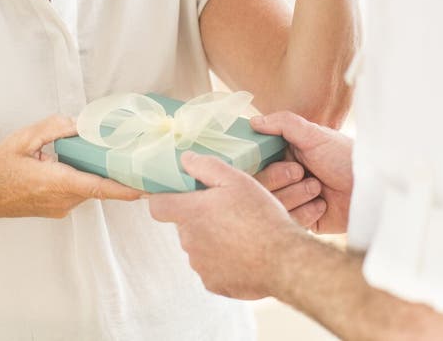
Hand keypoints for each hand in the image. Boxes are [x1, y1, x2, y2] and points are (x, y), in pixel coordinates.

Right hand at [0, 114, 141, 219]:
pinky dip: (83, 178)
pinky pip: (77, 192)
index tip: (146, 187)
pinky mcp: (53, 209)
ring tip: (107, 150)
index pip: (99, 188)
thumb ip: (53, 128)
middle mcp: (61, 200)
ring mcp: (57, 208)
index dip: (125, 188)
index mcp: (56, 183)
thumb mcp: (23, 139)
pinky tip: (81, 160)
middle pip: (97, 185)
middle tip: (132, 152)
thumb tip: (79, 122)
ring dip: (96, 172)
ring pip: (87, 189)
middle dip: (114, 170)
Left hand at [149, 151, 297, 299]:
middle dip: (198, 217)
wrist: (284, 260)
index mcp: (190, 213)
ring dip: (211, 239)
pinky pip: (211, 267)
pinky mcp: (214, 283)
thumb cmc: (261, 216)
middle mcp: (189, 241)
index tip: (180, 195)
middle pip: (183, 225)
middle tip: (226, 210)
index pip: (158, 206)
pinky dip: (222, 260)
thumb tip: (186, 160)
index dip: (165, 198)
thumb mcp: (236, 180)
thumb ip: (206, 166)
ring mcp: (200, 265)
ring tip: (239, 232)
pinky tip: (243, 252)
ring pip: (198, 246)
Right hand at [251, 111, 352, 233]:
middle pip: (261, 186)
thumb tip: (253, 121)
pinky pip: (291, 221)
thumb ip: (283, 123)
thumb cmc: (343, 156)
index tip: (284, 163)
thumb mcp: (314, 134)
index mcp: (282, 155)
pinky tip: (323, 205)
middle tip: (303, 172)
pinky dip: (307, 212)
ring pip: (275, 204)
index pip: (256, 164)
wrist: (368, 188)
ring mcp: (292, 200)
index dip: (265, 166)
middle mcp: (283, 178)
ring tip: (318, 188)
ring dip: (298, 195)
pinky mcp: (302, 222)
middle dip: (283, 179)